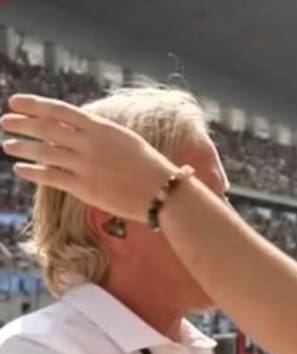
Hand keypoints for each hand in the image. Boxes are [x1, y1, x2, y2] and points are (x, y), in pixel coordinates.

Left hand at [1, 94, 175, 220]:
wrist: (165, 192)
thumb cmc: (148, 165)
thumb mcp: (124, 138)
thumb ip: (97, 132)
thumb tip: (71, 127)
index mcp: (101, 128)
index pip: (59, 110)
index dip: (33, 104)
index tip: (15, 102)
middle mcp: (90, 144)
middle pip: (46, 129)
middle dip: (21, 124)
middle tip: (6, 122)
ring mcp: (86, 166)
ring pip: (43, 152)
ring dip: (22, 147)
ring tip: (8, 145)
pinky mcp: (85, 188)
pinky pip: (50, 177)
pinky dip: (32, 172)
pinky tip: (20, 168)